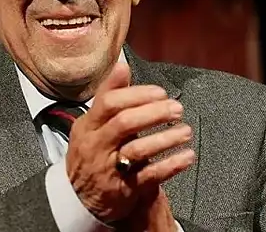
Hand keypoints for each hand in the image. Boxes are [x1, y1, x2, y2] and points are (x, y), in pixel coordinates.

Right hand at [65, 62, 194, 222]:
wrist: (78, 199)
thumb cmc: (92, 154)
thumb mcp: (92, 124)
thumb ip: (109, 96)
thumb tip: (122, 66)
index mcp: (88, 126)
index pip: (109, 103)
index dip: (137, 95)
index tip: (159, 92)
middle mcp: (96, 145)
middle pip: (124, 123)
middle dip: (154, 113)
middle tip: (176, 109)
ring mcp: (109, 168)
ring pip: (138, 149)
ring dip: (166, 138)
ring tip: (185, 131)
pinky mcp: (124, 189)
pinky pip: (151, 175)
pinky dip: (171, 165)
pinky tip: (187, 156)